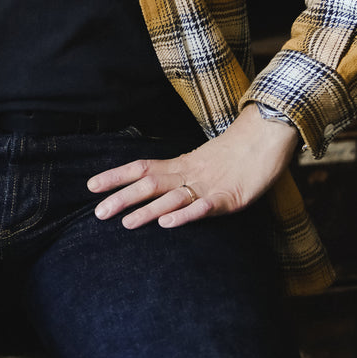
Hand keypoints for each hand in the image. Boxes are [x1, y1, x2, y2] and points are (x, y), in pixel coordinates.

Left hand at [87, 103, 299, 230]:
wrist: (267, 134)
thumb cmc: (236, 151)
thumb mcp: (204, 162)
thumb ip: (183, 174)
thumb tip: (160, 188)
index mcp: (182, 164)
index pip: (141, 167)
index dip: (116, 176)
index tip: (90, 185)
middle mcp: (189, 173)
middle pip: (150, 184)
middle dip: (122, 198)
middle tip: (97, 213)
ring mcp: (209, 185)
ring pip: (173, 197)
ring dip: (149, 211)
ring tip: (126, 223)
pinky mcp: (230, 197)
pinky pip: (205, 207)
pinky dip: (186, 214)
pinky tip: (170, 223)